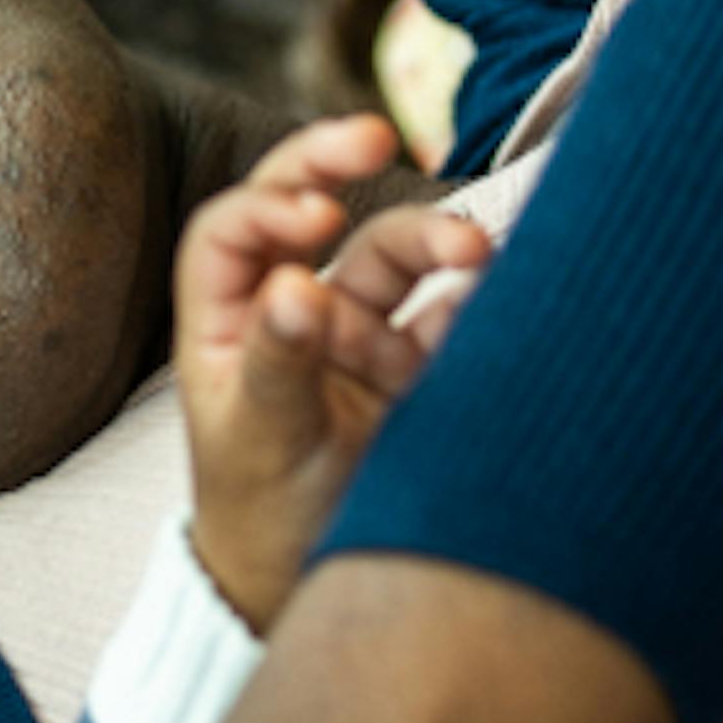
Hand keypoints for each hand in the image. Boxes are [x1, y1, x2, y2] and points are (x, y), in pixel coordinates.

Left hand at [174, 115, 489, 628]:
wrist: (312, 585)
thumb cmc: (262, 512)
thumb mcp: (261, 440)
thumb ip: (279, 365)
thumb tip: (296, 284)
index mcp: (224, 322)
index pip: (231, 232)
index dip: (269, 206)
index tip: (316, 217)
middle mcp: (288, 312)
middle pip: (308, 210)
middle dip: (336, 164)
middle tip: (377, 136)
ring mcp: (354, 333)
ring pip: (391, 257)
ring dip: (431, 240)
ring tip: (475, 251)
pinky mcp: (415, 365)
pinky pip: (447, 314)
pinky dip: (473, 298)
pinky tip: (498, 297)